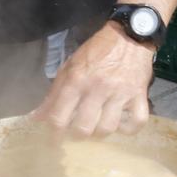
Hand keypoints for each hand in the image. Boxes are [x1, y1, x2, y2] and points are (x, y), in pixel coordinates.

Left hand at [33, 22, 153, 135]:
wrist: (129, 35)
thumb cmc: (96, 51)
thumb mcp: (70, 66)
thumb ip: (54, 93)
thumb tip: (36, 117)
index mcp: (76, 80)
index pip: (59, 117)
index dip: (53, 134)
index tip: (54, 141)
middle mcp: (97, 88)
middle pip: (83, 127)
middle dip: (77, 135)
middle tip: (77, 132)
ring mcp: (120, 92)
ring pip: (107, 128)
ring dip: (100, 133)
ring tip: (97, 127)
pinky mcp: (140, 95)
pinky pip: (137, 122)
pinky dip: (128, 129)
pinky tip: (120, 124)